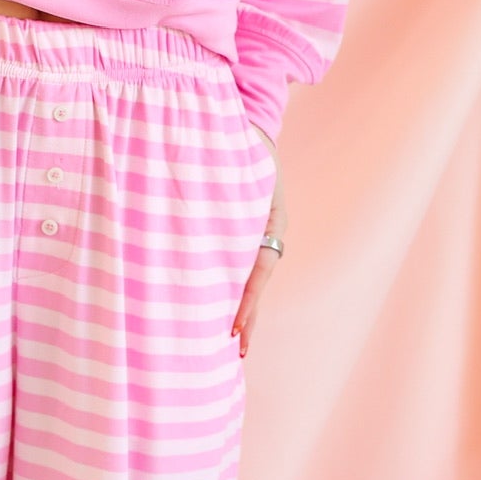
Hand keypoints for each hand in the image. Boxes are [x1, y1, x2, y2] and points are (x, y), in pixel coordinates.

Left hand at [231, 122, 284, 359]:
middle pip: (256, 286)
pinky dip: (233, 290)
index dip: (245, 303)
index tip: (233, 330)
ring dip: (242, 310)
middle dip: (247, 320)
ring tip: (234, 344)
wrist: (249, 125)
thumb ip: (232, 199)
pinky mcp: (242, 235)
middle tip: (238, 354)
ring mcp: (256, 236)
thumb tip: (210, 232)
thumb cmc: (241, 145)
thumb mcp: (242, 171)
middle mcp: (266, 235)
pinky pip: (239, 267)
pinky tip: (223, 309)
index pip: (257, 274)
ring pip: (249, 280)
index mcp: (270, 225)